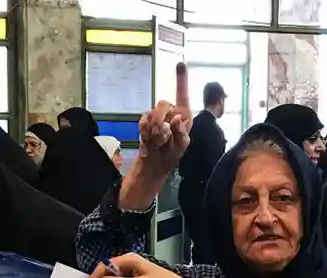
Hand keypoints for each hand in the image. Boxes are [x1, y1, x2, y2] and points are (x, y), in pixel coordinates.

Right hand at [137, 62, 191, 179]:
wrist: (155, 163)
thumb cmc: (172, 153)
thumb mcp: (182, 145)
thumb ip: (181, 132)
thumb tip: (177, 118)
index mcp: (183, 115)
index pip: (182, 95)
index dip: (181, 80)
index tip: (180, 64)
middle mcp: (170, 112)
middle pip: (163, 103)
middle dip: (162, 120)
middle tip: (164, 136)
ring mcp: (156, 116)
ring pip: (152, 114)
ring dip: (155, 130)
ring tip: (159, 142)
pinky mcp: (145, 122)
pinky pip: (143, 121)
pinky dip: (146, 132)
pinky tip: (151, 141)